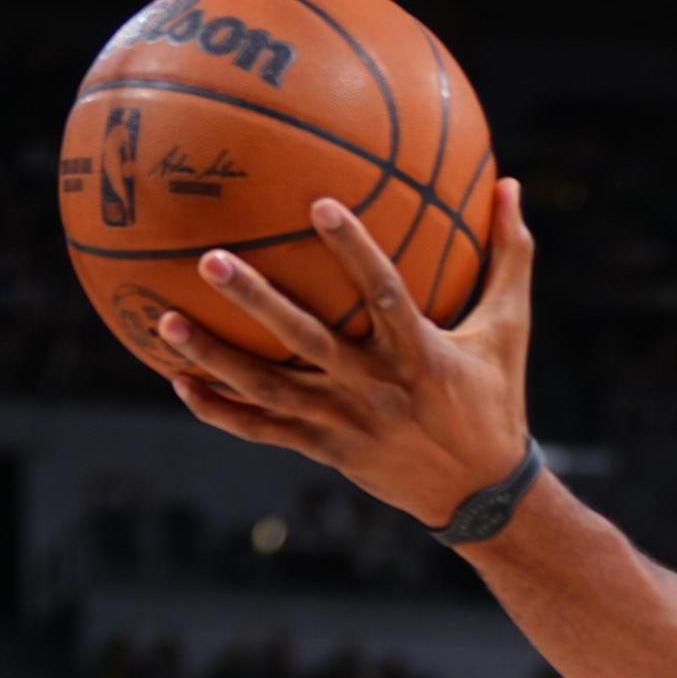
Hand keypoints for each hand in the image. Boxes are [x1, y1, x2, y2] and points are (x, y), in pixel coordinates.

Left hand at [156, 179, 533, 528]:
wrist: (481, 494)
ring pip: (269, 389)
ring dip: (215, 358)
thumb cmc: (496, 397)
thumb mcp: (509, 328)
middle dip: (257, 301)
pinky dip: (220, 409)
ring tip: (165, 321)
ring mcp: (344, 422)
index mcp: (421, 353)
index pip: (384, 293)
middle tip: (210, 260)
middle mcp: (376, 387)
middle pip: (306, 341)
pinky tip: (179, 382)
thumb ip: (509, 256)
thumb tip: (512, 184)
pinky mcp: (326, 450)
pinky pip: (263, 430)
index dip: (354, 250)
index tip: (319, 203)